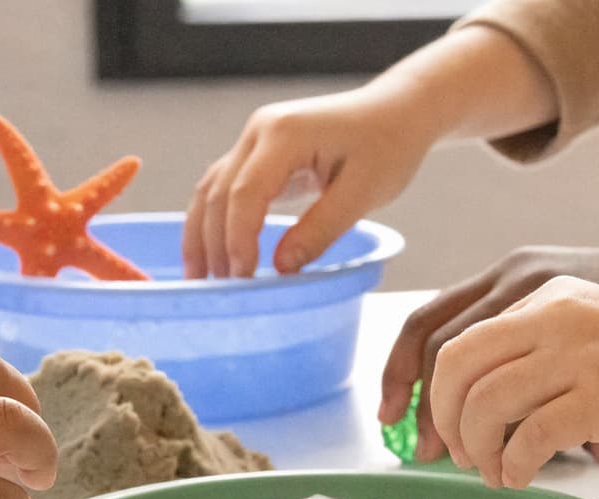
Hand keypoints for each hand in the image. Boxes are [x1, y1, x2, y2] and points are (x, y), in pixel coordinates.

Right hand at [184, 87, 431, 278]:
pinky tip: (214, 250)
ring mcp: (257, 139)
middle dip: (214, 243)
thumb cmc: (389, 144)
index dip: (239, 239)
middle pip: (220, 192)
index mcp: (285, 134)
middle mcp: (260, 131)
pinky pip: (227, 186)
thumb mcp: (363, 192)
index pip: (245, 193)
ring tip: (199, 277)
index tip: (242, 278)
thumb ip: (321, 229)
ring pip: (213, 188)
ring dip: (203, 233)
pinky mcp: (262, 152)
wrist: (399, 110)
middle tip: (219, 289)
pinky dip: (217, 219)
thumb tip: (281, 267)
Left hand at [429, 277, 598, 487]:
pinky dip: (514, 466)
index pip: (457, 335)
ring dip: (478, 448)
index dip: (430, 389)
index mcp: (548, 298)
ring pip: (486, 402)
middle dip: (444, 418)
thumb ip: (540, 351)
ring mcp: (581, 354)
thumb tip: (477, 406)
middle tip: (459, 453)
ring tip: (495, 472)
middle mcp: (556, 316)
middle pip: (456, 363)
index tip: (432, 428)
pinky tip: (522, 477)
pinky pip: (530, 437)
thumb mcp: (593, 333)